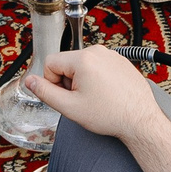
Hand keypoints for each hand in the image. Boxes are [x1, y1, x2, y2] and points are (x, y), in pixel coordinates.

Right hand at [29, 46, 170, 140]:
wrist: (140, 120)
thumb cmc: (110, 115)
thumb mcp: (70, 107)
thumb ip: (45, 92)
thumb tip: (29, 81)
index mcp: (83, 59)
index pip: (51, 63)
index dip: (53, 82)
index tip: (67, 96)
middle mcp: (97, 51)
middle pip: (66, 63)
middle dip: (68, 81)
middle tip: (82, 100)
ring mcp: (111, 54)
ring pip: (82, 65)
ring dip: (82, 80)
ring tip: (96, 98)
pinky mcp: (120, 60)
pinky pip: (98, 66)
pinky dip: (97, 79)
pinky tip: (106, 94)